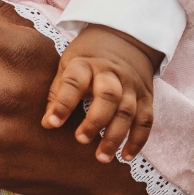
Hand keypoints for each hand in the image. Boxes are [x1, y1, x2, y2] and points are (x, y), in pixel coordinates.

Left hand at [42, 24, 160, 162]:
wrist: (125, 37)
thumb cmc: (89, 56)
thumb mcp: (69, 63)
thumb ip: (59, 91)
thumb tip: (47, 123)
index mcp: (86, 64)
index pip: (74, 82)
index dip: (62, 103)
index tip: (51, 123)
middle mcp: (111, 74)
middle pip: (108, 96)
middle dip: (95, 120)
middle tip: (81, 140)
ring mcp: (131, 85)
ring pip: (128, 111)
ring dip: (115, 136)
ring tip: (102, 157)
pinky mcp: (146, 97)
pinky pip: (145, 120)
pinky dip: (138, 140)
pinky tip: (126, 156)